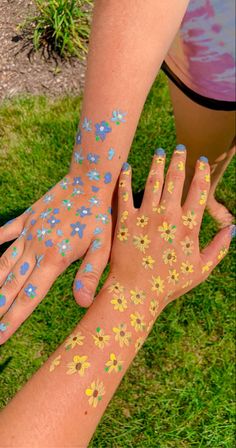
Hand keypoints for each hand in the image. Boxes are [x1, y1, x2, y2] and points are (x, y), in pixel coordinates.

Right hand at [0, 170, 111, 341]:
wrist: (89, 181)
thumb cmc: (99, 216)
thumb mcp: (103, 247)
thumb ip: (90, 275)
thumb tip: (83, 304)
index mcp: (54, 259)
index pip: (29, 296)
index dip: (13, 319)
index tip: (0, 337)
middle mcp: (35, 248)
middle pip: (10, 285)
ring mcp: (28, 232)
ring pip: (3, 263)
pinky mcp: (26, 218)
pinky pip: (5, 232)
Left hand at [106, 147, 232, 330]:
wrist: (136, 293)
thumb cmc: (169, 284)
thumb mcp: (201, 269)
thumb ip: (219, 248)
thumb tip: (233, 230)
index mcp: (188, 226)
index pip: (198, 191)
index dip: (201, 173)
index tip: (201, 162)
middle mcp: (167, 216)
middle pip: (176, 180)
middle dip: (179, 161)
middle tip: (179, 149)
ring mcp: (145, 217)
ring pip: (153, 181)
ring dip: (157, 163)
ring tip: (160, 151)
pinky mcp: (125, 221)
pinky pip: (125, 193)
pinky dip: (126, 178)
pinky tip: (128, 166)